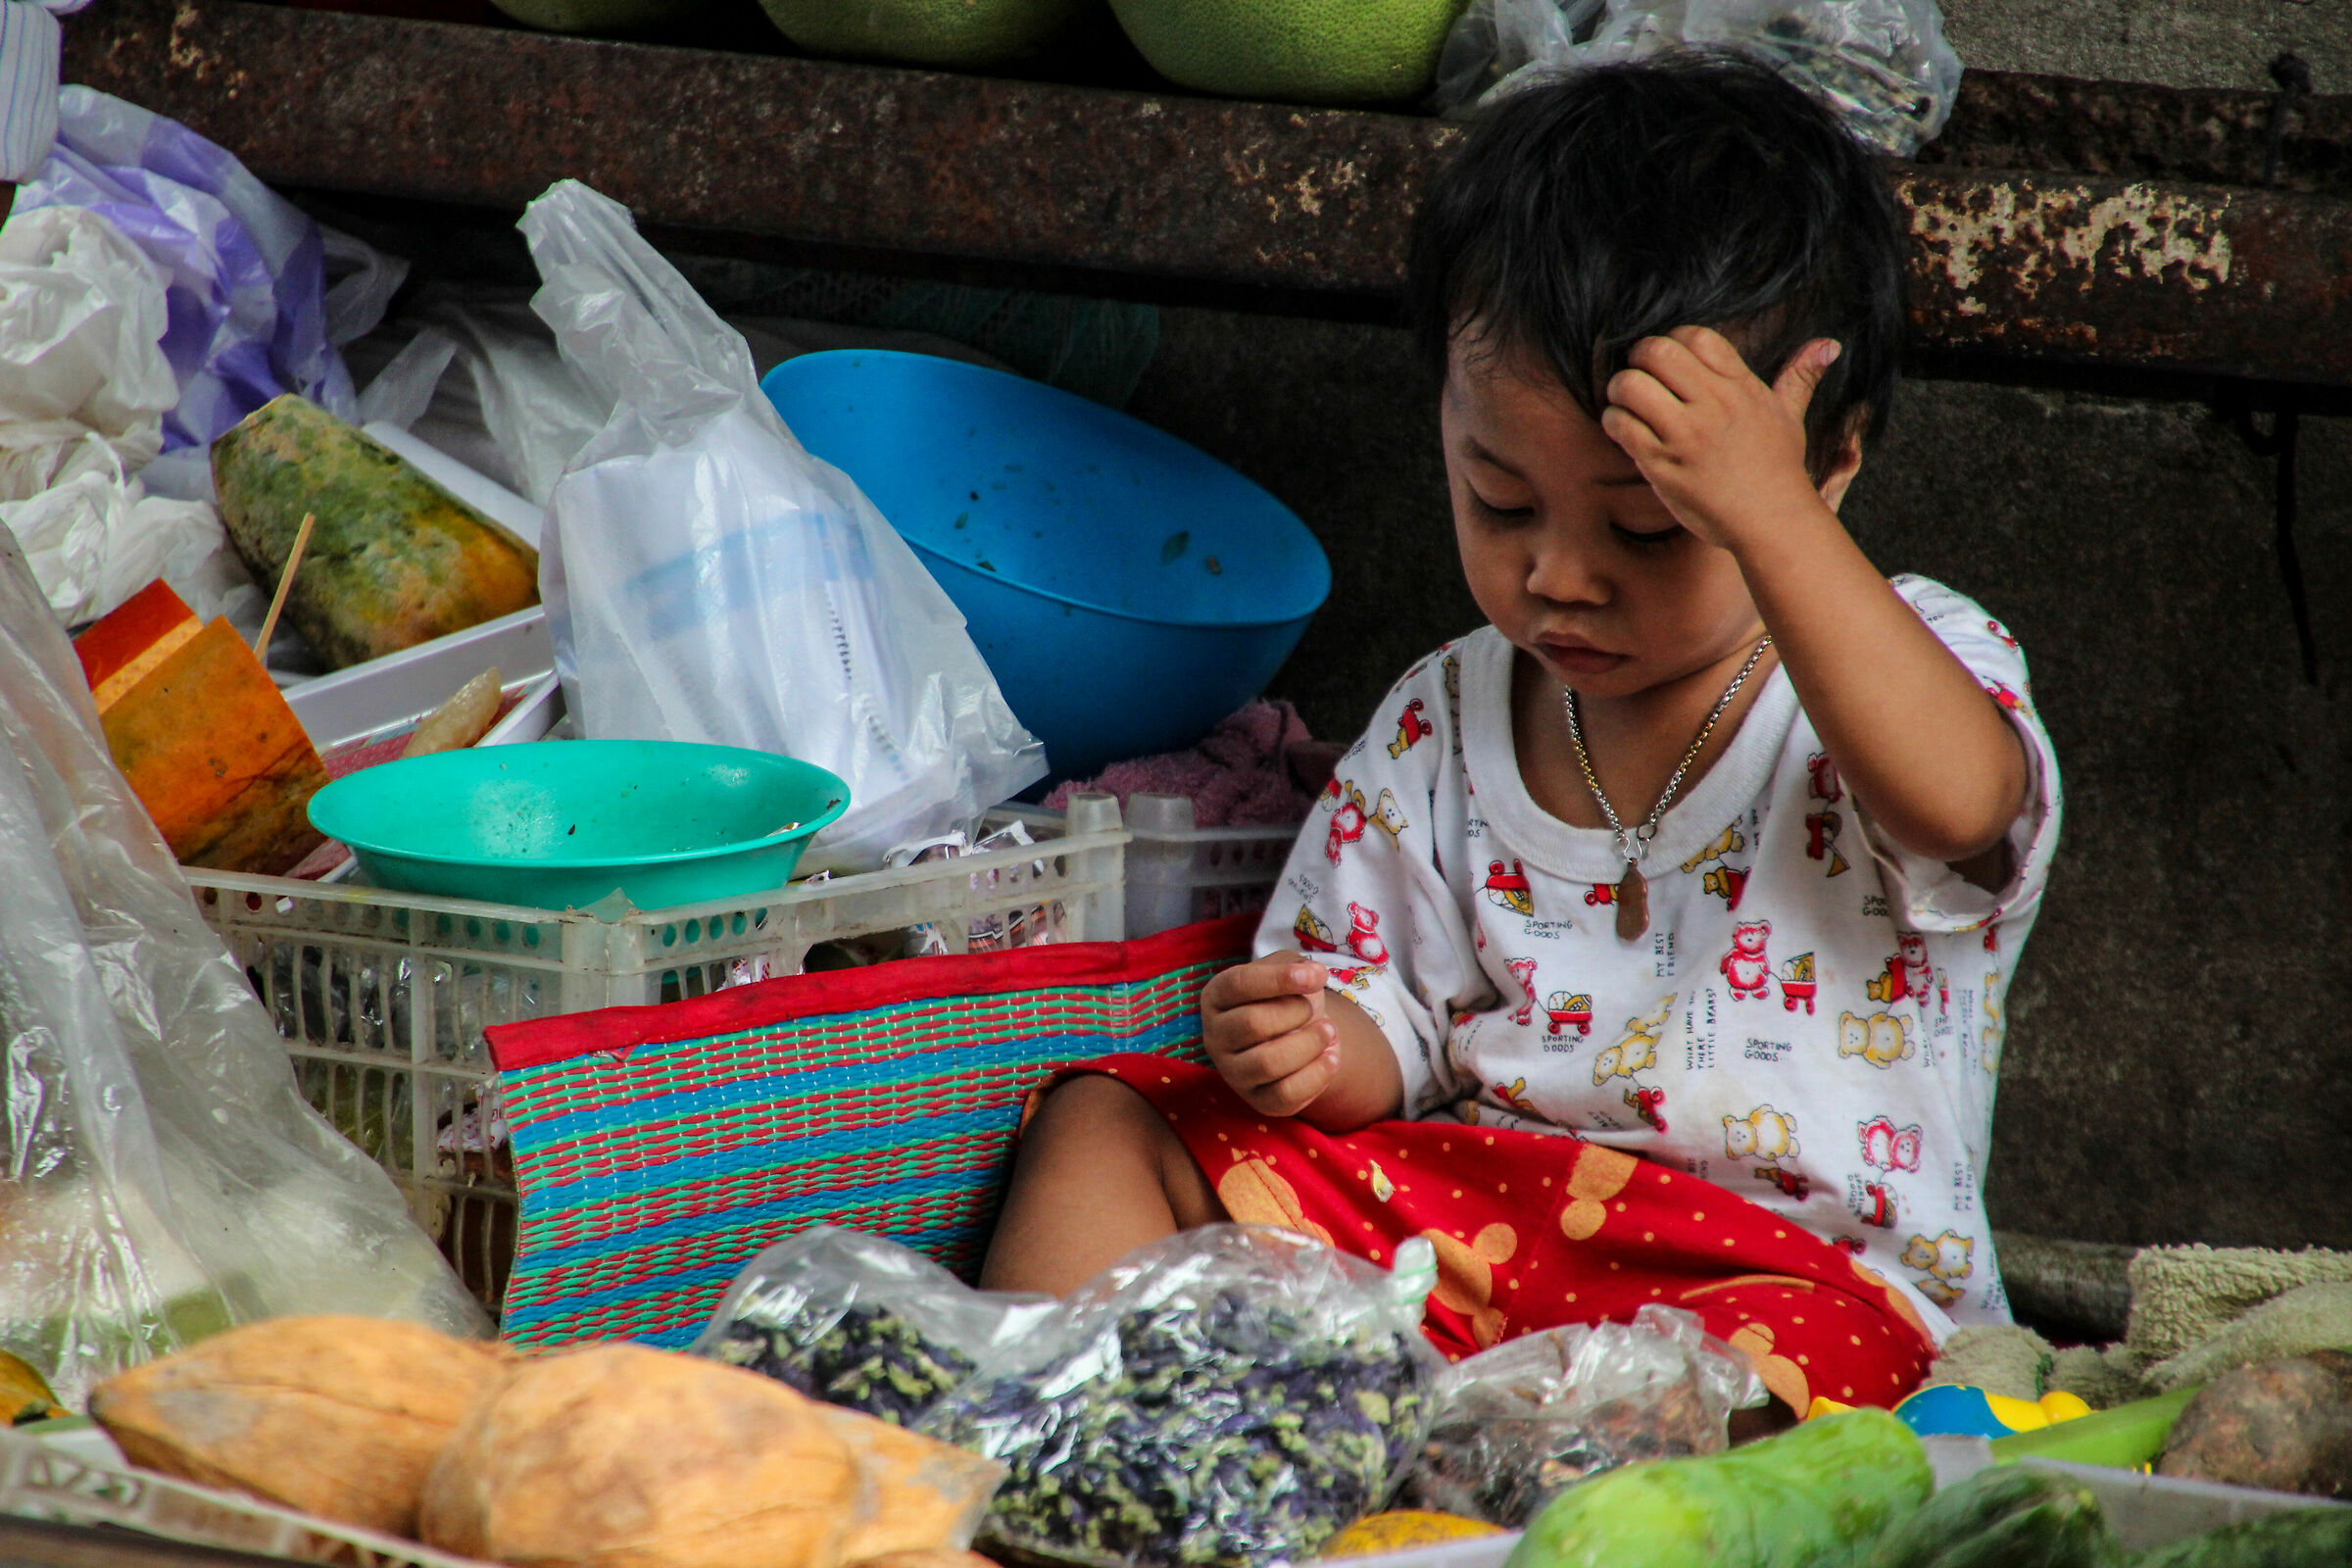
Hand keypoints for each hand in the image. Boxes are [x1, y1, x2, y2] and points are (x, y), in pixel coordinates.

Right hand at [1199, 951, 1340, 1116]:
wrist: (1302, 1035)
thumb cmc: (1288, 997)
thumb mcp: (1287, 968)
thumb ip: (1297, 965)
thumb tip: (1314, 974)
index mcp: (1216, 997)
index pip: (1239, 985)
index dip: (1280, 979)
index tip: (1317, 976)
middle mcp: (1216, 1037)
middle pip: (1252, 1024)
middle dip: (1295, 1012)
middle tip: (1312, 1010)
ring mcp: (1233, 1073)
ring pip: (1268, 1063)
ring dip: (1309, 1043)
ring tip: (1328, 1031)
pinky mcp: (1258, 1101)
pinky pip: (1285, 1094)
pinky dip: (1317, 1074)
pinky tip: (1331, 1057)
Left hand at [1600, 326, 1841, 551]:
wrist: (1771, 521)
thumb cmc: (1779, 469)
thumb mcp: (1790, 416)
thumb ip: (1800, 376)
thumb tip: (1828, 345)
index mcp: (1739, 387)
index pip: (1696, 336)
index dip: (1675, 339)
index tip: (1672, 361)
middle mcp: (1712, 405)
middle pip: (1658, 352)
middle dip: (1639, 357)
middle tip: (1640, 375)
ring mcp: (1685, 434)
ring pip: (1631, 385)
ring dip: (1620, 389)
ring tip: (1626, 402)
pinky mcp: (1662, 464)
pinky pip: (1621, 425)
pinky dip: (1613, 421)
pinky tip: (1623, 429)